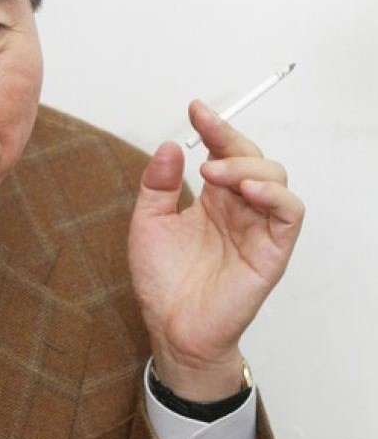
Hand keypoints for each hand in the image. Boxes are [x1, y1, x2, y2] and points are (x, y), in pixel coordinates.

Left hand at [128, 100, 304, 397]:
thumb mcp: (148, 224)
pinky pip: (290, 213)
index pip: (222, 152)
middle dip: (230, 140)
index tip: (195, 109)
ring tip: (216, 173)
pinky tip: (248, 190)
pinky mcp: (273, 251)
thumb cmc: (164, 284)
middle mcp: (238, 209)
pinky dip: (274, 194)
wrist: (173, 330)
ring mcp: (258, 227)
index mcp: (212, 200)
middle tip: (204, 139)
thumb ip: (157, 185)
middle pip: (252, 157)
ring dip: (248, 165)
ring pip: (275, 176)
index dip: (213, 127)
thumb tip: (169, 146)